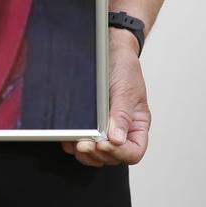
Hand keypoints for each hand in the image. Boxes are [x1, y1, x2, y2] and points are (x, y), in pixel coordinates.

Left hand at [61, 29, 150, 166]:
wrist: (109, 49)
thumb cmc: (123, 67)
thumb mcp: (125, 89)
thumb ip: (122, 115)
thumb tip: (117, 140)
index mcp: (137, 125)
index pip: (134, 152)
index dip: (119, 154)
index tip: (104, 145)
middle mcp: (122, 130)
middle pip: (112, 158)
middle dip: (97, 154)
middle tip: (84, 144)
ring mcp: (104, 129)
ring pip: (96, 154)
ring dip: (85, 153)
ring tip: (75, 141)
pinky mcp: (89, 124)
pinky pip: (82, 142)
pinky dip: (74, 143)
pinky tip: (69, 136)